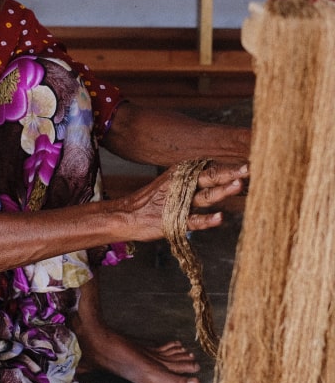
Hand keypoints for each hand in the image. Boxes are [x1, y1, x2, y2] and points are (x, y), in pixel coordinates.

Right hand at [115, 160, 248, 241]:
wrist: (127, 214)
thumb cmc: (154, 201)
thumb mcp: (174, 183)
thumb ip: (197, 181)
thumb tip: (224, 177)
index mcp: (184, 174)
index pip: (212, 167)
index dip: (232, 166)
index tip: (254, 161)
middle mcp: (182, 185)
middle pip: (210, 176)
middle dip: (231, 172)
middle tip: (250, 167)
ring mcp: (178, 203)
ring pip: (205, 196)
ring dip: (222, 191)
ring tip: (239, 185)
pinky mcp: (173, 220)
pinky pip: (193, 220)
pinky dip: (207, 220)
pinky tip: (220, 218)